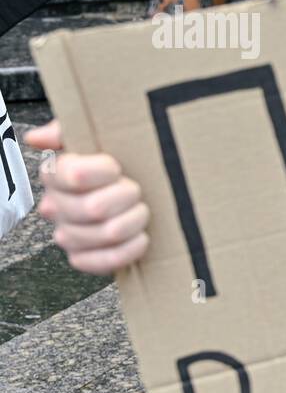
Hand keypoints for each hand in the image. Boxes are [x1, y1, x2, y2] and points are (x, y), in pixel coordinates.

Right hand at [23, 120, 150, 275]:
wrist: (142, 190)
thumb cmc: (120, 162)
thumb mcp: (97, 136)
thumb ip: (66, 131)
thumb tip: (36, 138)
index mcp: (56, 175)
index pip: (72, 175)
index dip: (104, 172)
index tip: (117, 168)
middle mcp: (55, 206)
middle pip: (94, 208)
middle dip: (127, 197)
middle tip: (135, 191)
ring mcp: (68, 234)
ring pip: (106, 233)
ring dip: (135, 220)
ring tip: (140, 211)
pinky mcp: (83, 258)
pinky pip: (103, 262)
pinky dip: (130, 249)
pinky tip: (140, 237)